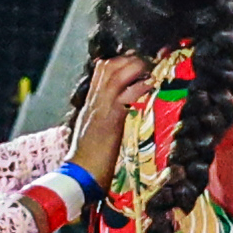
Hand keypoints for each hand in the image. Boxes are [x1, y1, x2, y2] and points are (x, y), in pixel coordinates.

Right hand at [69, 57, 147, 176]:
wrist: (80, 173)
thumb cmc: (88, 158)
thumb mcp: (92, 130)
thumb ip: (102, 117)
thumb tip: (119, 111)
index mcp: (90, 104)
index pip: (100, 71)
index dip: (118, 60)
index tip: (134, 59)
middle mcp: (94, 101)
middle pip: (108, 67)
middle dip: (128, 60)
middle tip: (145, 62)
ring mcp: (101, 108)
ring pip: (116, 75)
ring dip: (135, 68)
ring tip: (150, 69)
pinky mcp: (111, 119)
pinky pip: (126, 96)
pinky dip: (140, 87)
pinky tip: (151, 85)